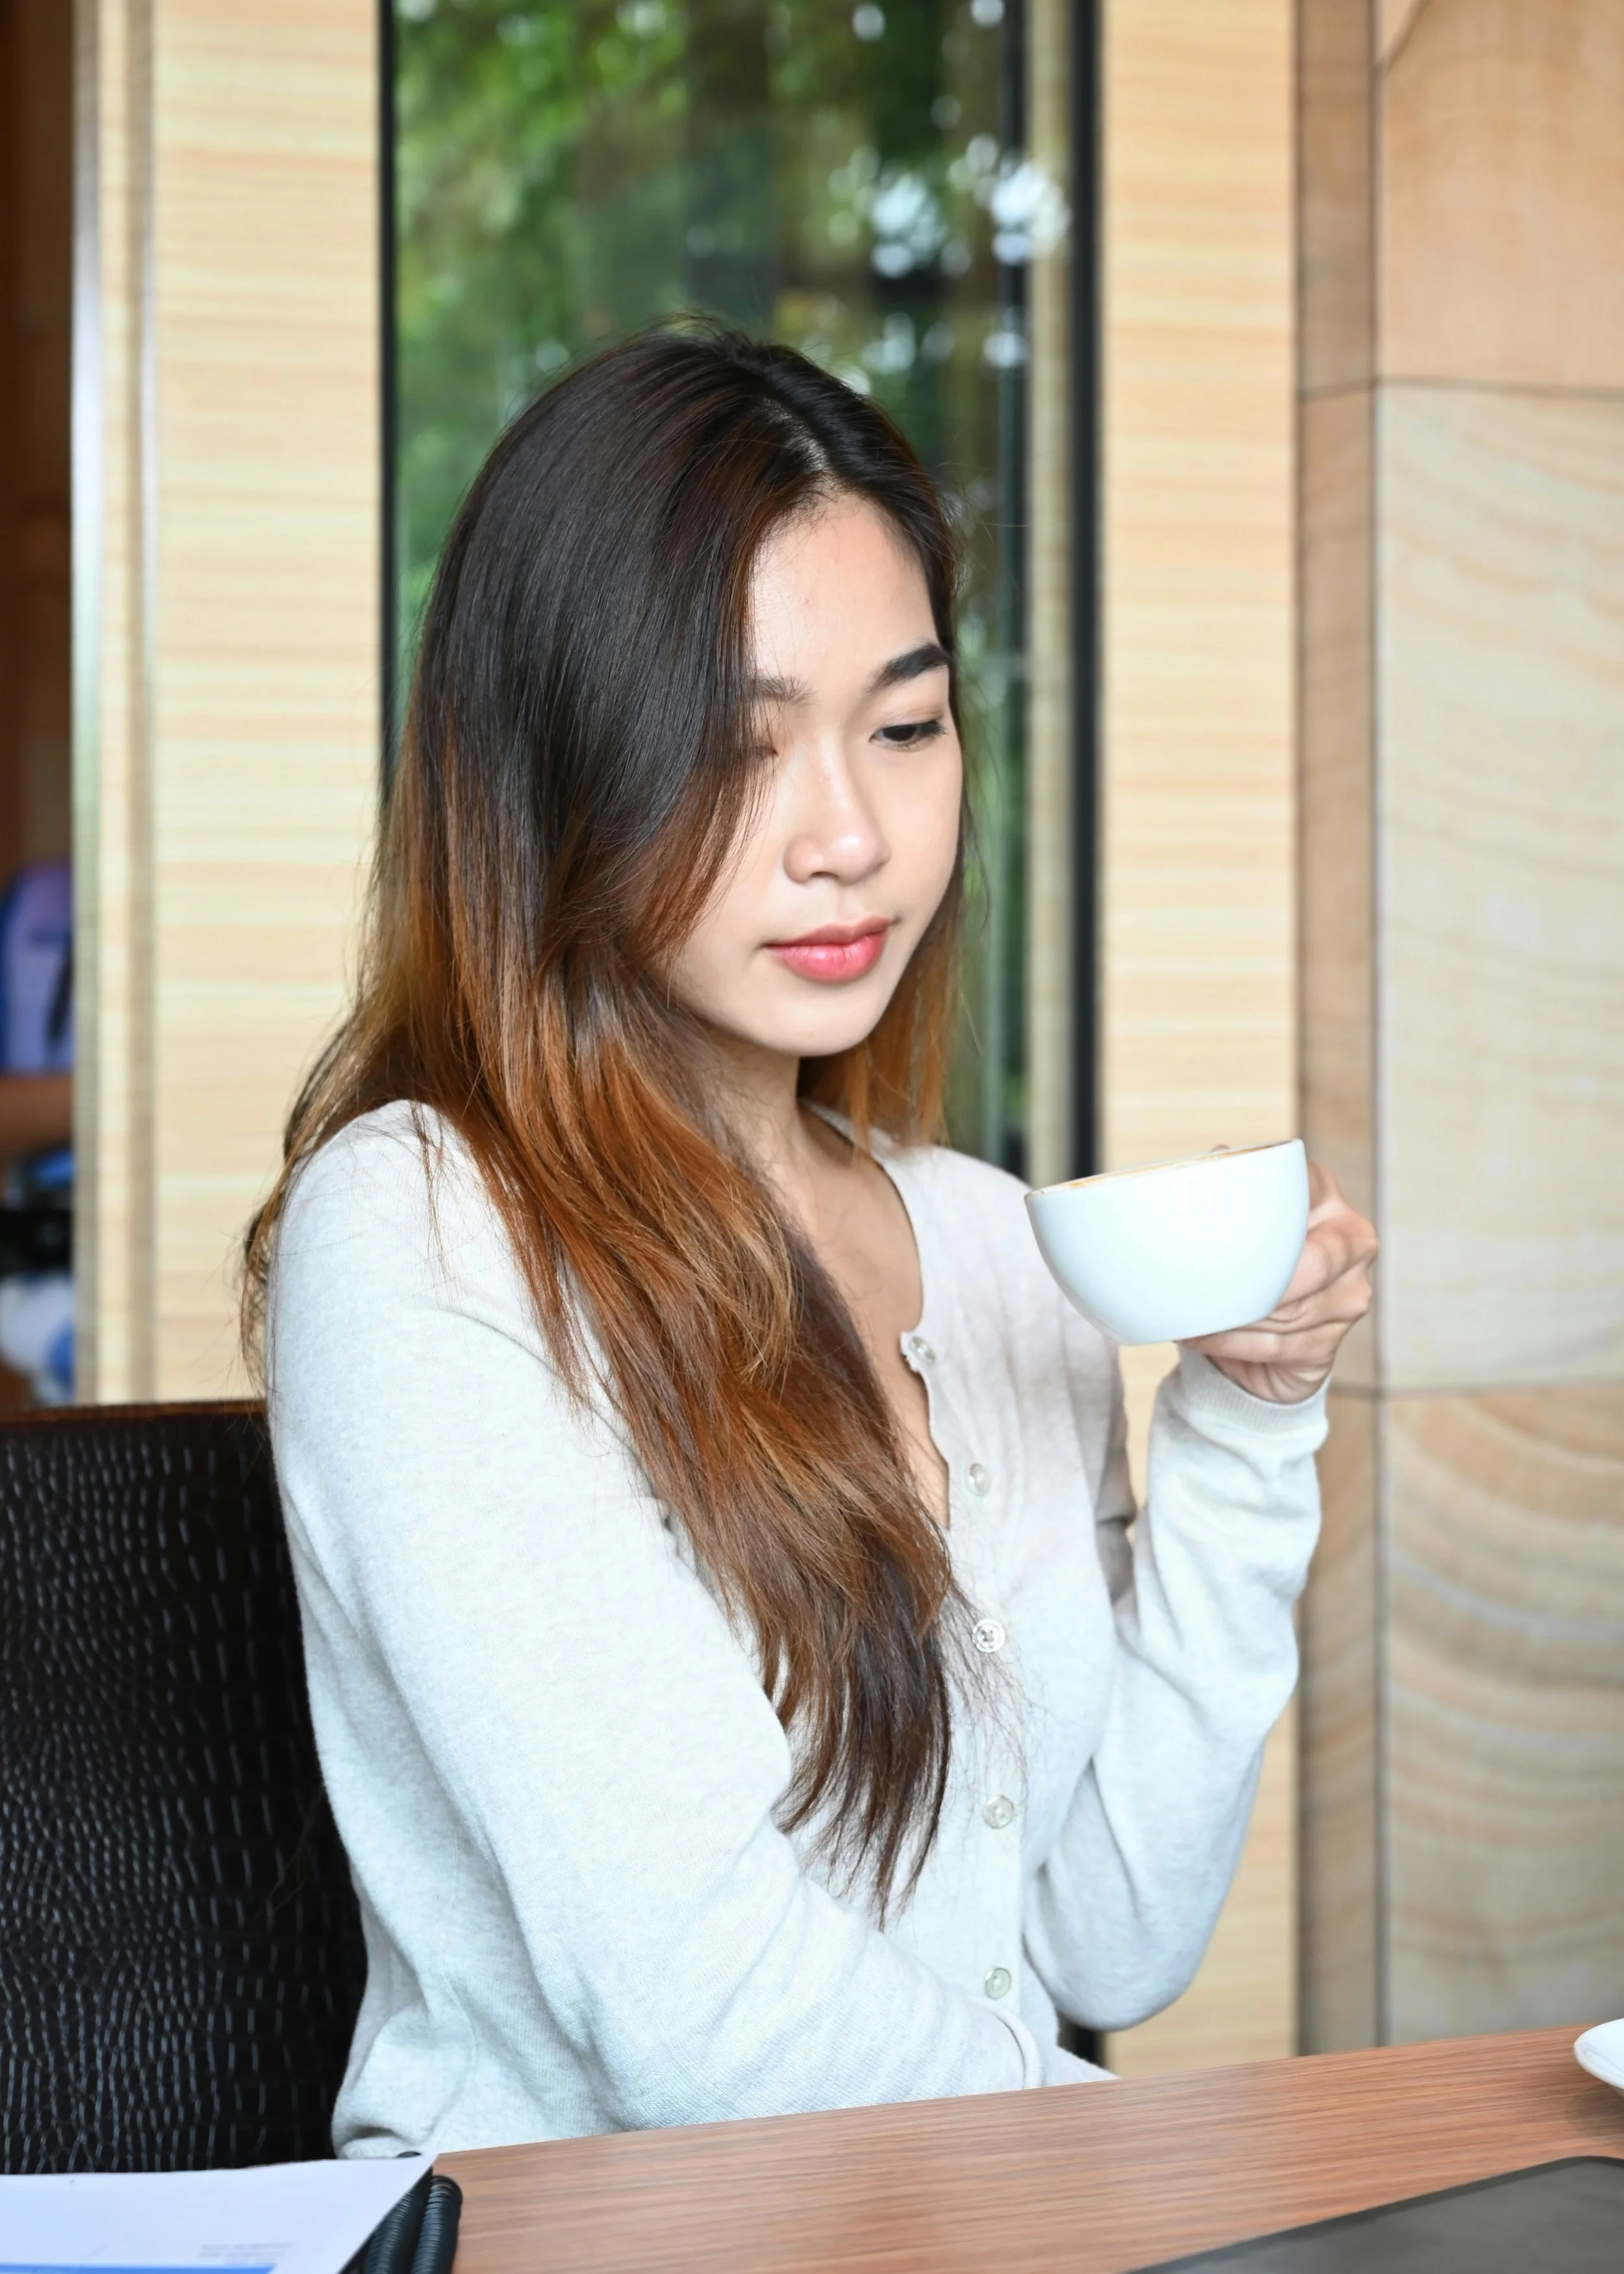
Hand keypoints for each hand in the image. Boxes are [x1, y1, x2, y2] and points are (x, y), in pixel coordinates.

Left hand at [1182, 1161, 1376, 1403]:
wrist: (1260, 1331)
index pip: (1306, 1188)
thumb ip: (1230, 1192)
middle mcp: (1352, 1242)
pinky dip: (1231, 1343)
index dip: (1270, 1204)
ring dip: (1232, 1316)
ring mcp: (1350, 1295)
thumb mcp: (1240, 1223)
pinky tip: (1200, 1336)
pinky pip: (1277, 1345)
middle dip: (1254, 1280)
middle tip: (1202, 1282)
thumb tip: (1216, 1157)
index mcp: (1326, 1199)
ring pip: (1288, 1311)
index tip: (1224, 1216)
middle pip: (1312, 1265)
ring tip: (1190, 1311)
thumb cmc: (1248, 1263)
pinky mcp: (1331, 1343)